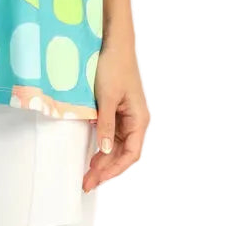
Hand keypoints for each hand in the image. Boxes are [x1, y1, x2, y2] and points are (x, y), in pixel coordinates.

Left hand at [82, 35, 149, 192]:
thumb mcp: (106, 98)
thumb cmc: (114, 67)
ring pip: (117, 145)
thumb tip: (106, 150)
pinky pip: (112, 133)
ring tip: (88, 172)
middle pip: (123, 152)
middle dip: (106, 168)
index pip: (131, 154)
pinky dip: (102, 144)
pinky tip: (92, 151)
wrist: (113, 43)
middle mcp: (136, 120)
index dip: (115, 169)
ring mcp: (126, 115)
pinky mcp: (117, 109)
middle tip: (87, 182)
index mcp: (139, 119)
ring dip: (104, 158)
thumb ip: (106, 125)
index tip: (98, 178)